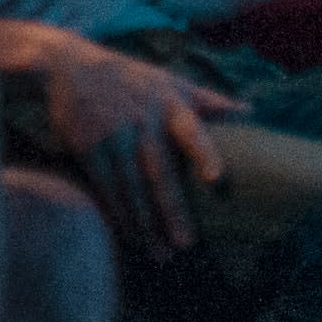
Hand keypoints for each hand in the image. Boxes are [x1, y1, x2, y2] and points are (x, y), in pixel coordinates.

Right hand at [11, 30, 240, 256]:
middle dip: (171, 209)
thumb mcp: (169, 82)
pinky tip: (131, 237)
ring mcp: (113, 136)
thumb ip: (208, 100)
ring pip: (132, 188)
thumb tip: (251, 111)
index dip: (202, 152)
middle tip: (186, 244)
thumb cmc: (132, 79)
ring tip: (162, 254)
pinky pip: (106, 188)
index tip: (214, 177)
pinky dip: (119, 214)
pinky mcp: (89, 148)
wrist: (71, 67)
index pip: (189, 130)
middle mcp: (142, 121)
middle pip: (158, 171)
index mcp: (169, 105)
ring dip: (146, 224)